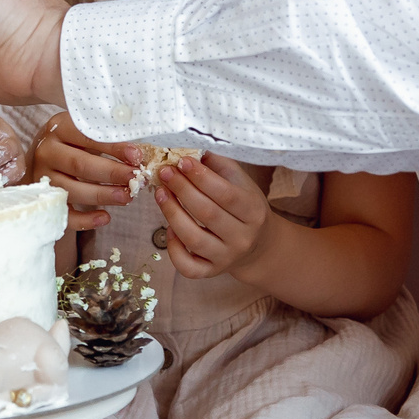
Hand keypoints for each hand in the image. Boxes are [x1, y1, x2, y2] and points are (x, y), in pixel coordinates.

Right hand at [32, 111, 135, 232]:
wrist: (43, 156)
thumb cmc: (72, 142)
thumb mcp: (85, 131)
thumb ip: (107, 137)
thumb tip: (138, 153)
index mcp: (59, 128)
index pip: (87, 137)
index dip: (113, 147)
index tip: (136, 156)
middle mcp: (46, 152)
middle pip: (79, 164)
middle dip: (112, 173)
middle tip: (136, 179)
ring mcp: (42, 178)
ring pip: (72, 190)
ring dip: (103, 195)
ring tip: (127, 197)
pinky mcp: (45, 200)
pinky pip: (65, 214)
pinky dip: (85, 219)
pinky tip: (105, 217)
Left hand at [155, 154, 274, 280]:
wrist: (259, 246)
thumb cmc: (245, 207)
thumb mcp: (241, 183)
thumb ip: (219, 165)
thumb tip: (193, 147)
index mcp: (253, 212)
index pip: (226, 194)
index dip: (202, 177)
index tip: (182, 161)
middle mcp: (242, 238)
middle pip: (207, 214)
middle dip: (182, 190)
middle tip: (165, 172)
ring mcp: (226, 258)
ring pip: (194, 239)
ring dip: (172, 214)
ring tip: (160, 193)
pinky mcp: (211, 272)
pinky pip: (188, 266)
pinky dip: (174, 250)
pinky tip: (168, 229)